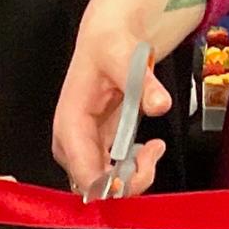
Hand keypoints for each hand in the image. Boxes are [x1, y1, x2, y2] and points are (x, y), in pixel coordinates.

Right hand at [53, 16, 170, 228]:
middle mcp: (72, 143)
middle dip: (129, 181)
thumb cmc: (109, 47)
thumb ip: (144, 83)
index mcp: (69, 124)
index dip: (111, 188)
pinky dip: (135, 170)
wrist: (109, 39)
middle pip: (95, 187)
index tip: (139, 175)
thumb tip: (159, 103)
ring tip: (155, 147)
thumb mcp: (126, 58)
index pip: (84, 174)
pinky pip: (114, 176)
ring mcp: (84, 148)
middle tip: (153, 153)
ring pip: (106, 187)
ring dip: (135, 176)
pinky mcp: (98, 149)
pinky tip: (150, 149)